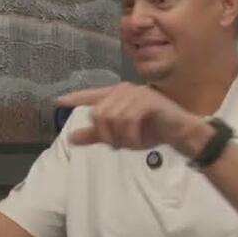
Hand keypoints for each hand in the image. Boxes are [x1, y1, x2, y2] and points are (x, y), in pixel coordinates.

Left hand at [56, 83, 206, 153]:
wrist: (179, 133)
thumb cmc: (150, 131)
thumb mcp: (119, 135)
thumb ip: (96, 135)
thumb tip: (71, 138)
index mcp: (116, 96)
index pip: (91, 96)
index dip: (75, 98)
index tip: (58, 102)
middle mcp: (124, 90)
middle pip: (99, 114)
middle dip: (106, 135)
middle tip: (118, 146)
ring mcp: (136, 94)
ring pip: (113, 118)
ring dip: (120, 137)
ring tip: (130, 144)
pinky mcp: (148, 101)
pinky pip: (129, 120)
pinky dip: (131, 136)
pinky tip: (138, 142)